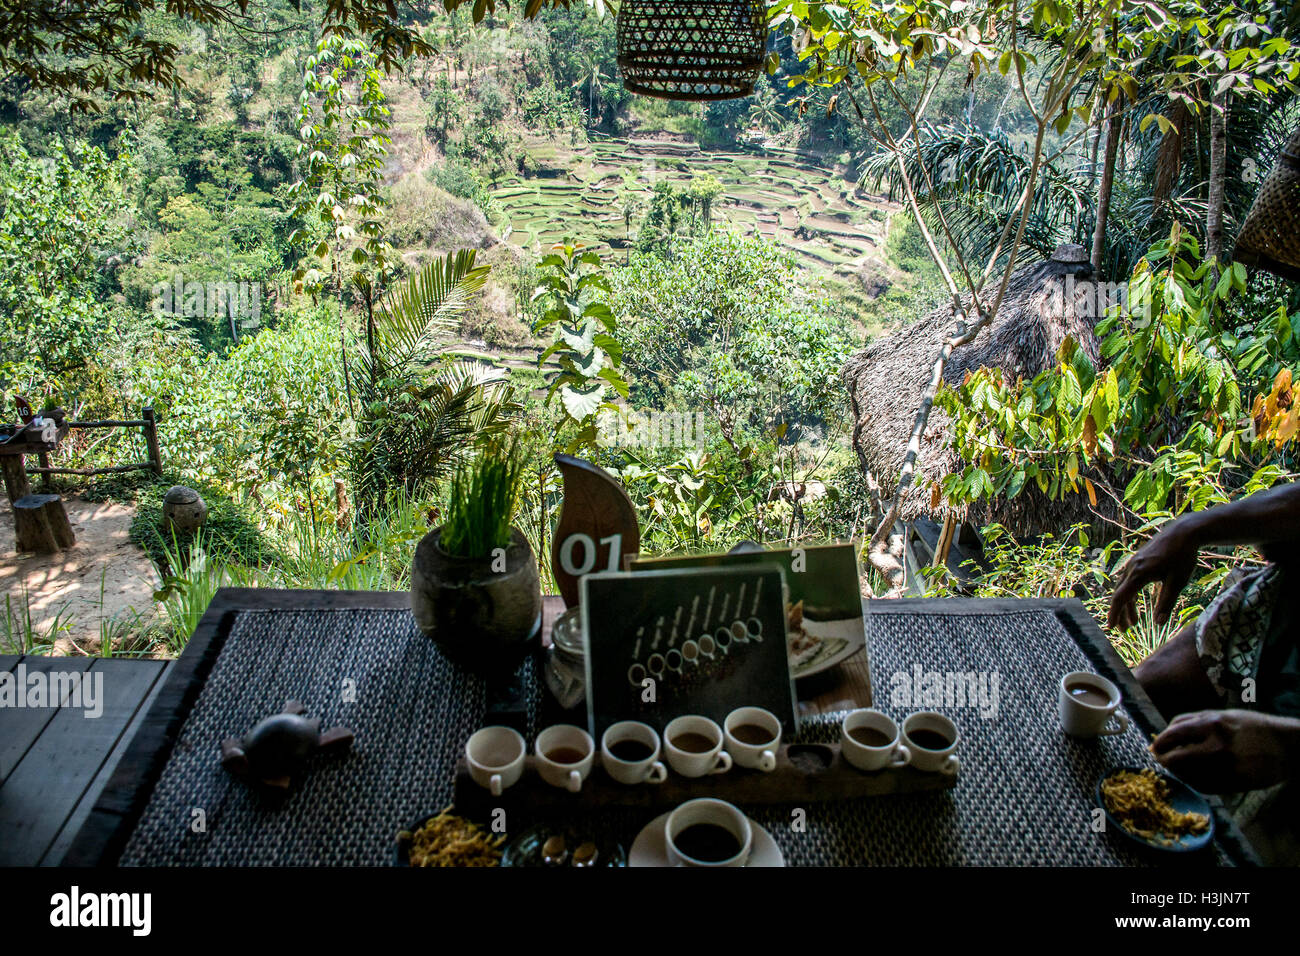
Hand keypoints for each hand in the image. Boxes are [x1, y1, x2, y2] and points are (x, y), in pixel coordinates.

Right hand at [1108, 522, 1198, 629]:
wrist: (1183, 532)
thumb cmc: (1183, 556)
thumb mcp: (1178, 582)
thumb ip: (1166, 603)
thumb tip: (1159, 624)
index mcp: (1139, 573)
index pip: (1121, 597)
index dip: (1115, 613)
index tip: (1111, 627)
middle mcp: (1132, 568)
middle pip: (1120, 594)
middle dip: (1121, 613)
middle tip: (1125, 631)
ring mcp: (1134, 563)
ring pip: (1124, 587)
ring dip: (1127, 605)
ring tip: (1135, 622)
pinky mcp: (1139, 561)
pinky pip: (1129, 580)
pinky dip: (1130, 593)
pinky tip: (1137, 602)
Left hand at [1150, 710, 1299, 793]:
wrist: (1285, 746)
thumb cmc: (1251, 727)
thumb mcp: (1222, 715)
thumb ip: (1193, 722)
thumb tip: (1166, 733)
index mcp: (1212, 724)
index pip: (1173, 734)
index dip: (1159, 742)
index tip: (1154, 747)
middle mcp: (1217, 746)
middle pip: (1176, 758)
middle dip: (1164, 760)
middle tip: (1161, 760)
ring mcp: (1226, 767)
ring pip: (1188, 774)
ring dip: (1179, 772)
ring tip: (1179, 768)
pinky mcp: (1234, 783)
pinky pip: (1204, 786)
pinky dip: (1194, 782)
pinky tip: (1195, 776)